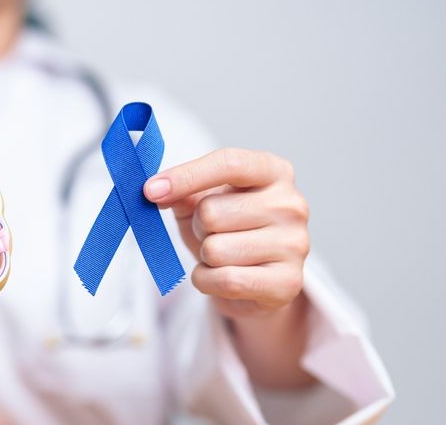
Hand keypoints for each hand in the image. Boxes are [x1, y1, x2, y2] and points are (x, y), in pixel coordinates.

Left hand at [143, 148, 310, 318]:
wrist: (254, 279)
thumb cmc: (228, 230)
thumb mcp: (202, 200)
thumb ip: (181, 189)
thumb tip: (154, 191)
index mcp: (274, 171)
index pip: (229, 163)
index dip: (185, 176)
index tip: (150, 190)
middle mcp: (291, 204)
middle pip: (211, 212)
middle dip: (199, 227)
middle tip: (212, 234)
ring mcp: (295, 244)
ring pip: (215, 250)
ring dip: (205, 257)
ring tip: (223, 256)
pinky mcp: (289, 282)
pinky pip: (225, 280)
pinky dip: (208, 281)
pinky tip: (222, 277)